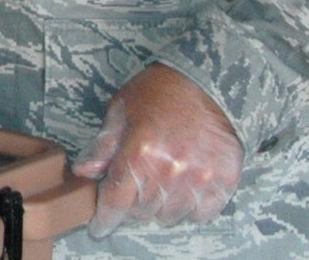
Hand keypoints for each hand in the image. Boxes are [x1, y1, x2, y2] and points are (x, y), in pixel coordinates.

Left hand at [74, 64, 243, 235]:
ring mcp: (200, 178)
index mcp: (138, 152)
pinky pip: (201, 213)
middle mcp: (169, 171)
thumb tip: (83, 172)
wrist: (209, 82)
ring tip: (161, 181)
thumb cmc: (160, 92)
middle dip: (132, 204)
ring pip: (170, 216)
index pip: (116, 201)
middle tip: (135, 186)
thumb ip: (103, 145)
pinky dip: (190, 207)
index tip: (99, 227)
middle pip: (142, 212)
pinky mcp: (225, 181)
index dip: (105, 219)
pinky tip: (185, 186)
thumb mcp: (121, 111)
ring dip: (161, 206)